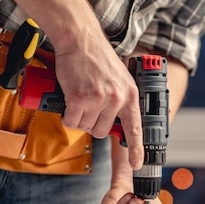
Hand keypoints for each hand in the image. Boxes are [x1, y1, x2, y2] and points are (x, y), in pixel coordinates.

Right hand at [54, 32, 143, 169]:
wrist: (80, 40)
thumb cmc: (98, 58)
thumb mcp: (121, 79)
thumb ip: (122, 99)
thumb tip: (119, 122)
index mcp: (130, 95)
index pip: (135, 129)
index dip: (136, 149)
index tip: (137, 164)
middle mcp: (117, 99)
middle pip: (102, 131)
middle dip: (92, 124)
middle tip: (87, 108)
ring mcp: (98, 99)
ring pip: (86, 127)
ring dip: (79, 119)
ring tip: (78, 101)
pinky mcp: (79, 98)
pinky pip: (72, 121)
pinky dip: (67, 116)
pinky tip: (69, 104)